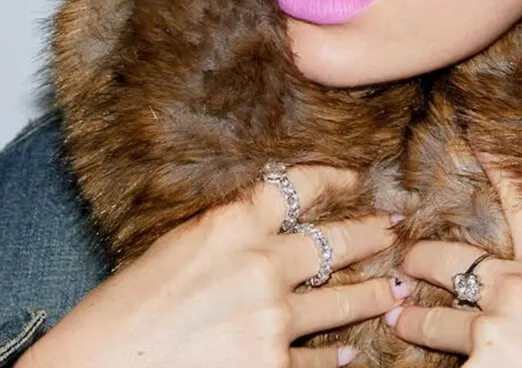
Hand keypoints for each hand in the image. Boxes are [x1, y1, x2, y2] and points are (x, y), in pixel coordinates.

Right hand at [21, 164, 404, 367]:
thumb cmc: (119, 315)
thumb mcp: (175, 249)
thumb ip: (228, 234)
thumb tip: (267, 230)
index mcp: (232, 224)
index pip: (299, 186)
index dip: (334, 178)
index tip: (354, 178)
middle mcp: (260, 264)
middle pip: (333, 241)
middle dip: (370, 234)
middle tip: (391, 228)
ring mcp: (270, 319)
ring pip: (340, 301)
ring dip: (372, 294)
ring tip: (394, 288)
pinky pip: (317, 360)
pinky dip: (336, 357)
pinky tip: (349, 353)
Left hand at [387, 156, 521, 366]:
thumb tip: (507, 270)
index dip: (496, 166)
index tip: (473, 131)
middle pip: (454, 260)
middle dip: (423, 259)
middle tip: (406, 260)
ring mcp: (496, 330)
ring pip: (438, 320)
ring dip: (416, 321)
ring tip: (400, 317)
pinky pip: (450, 365)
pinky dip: (453, 367)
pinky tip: (443, 366)